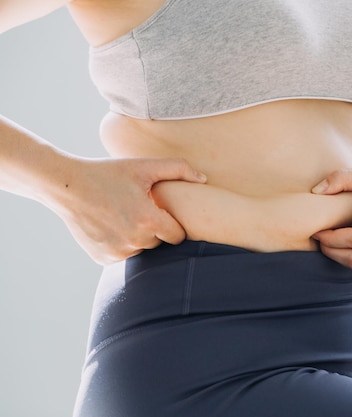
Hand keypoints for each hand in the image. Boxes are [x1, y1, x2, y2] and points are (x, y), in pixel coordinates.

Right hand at [51, 157, 206, 264]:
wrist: (68, 186)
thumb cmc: (109, 173)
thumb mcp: (144, 167)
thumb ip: (177, 169)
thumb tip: (204, 178)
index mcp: (148, 220)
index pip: (177, 235)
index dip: (173, 224)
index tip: (163, 213)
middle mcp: (134, 241)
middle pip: (159, 242)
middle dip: (154, 228)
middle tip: (138, 209)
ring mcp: (117, 252)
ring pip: (142, 250)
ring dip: (138, 237)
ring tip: (124, 216)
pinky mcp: (104, 258)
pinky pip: (123, 255)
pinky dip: (121, 244)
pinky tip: (111, 226)